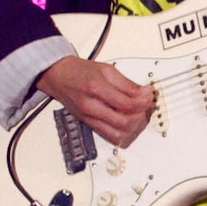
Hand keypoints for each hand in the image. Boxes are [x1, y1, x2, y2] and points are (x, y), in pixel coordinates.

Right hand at [37, 55, 152, 146]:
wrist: (57, 76)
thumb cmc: (79, 71)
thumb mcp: (107, 70)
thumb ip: (127, 84)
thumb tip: (145, 93)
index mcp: (96, 89)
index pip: (127, 104)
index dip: (144, 101)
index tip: (149, 95)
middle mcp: (91, 107)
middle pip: (124, 122)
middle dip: (140, 114)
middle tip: (144, 104)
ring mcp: (88, 118)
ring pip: (118, 133)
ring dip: (133, 126)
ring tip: (136, 113)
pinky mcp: (88, 124)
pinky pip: (109, 135)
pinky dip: (122, 131)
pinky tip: (126, 120)